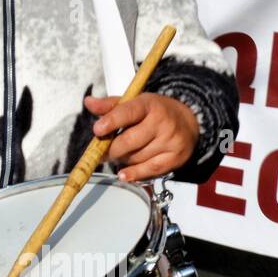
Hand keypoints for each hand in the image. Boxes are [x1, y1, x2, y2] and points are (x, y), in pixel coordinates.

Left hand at [83, 93, 198, 182]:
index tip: (97, 130)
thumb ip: (110, 105)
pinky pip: (150, 170)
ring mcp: (170, 141)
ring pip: (136, 157)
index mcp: (149, 104)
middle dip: (110, 149)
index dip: (111, 121)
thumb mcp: (134, 102)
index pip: (128, 112)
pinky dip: (134, 173)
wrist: (188, 121)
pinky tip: (123, 174)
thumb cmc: (154, 112)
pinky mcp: (176, 158)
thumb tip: (89, 102)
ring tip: (118, 155)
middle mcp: (162, 122)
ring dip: (122, 159)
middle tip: (101, 151)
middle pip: (129, 141)